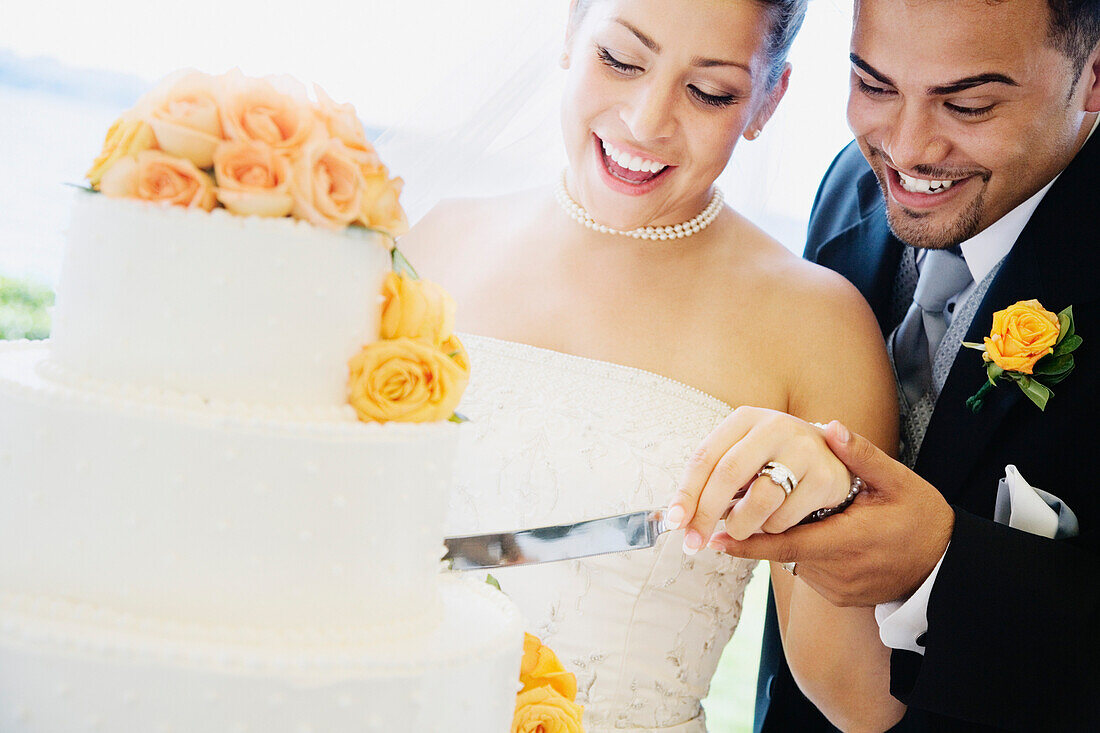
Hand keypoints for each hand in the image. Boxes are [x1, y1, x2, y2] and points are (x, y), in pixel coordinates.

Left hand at [668, 406, 852, 553]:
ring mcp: (804, 450)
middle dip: (706, 514)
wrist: (833, 461)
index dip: (686, 491)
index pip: (705, 456)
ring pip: (758, 500)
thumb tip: (680, 518)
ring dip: (741, 525)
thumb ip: (712, 480)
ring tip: (740, 527)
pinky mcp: (825, 477)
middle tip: (693, 542)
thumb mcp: (742, 458)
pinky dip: (770, 529)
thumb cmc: (773, 463)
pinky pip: (784, 517)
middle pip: (728, 474)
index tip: (675, 521)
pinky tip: (774, 520)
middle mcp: (775, 426)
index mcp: (745, 418)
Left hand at [707, 421, 954, 605]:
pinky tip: (809, 531)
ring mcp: (837, 590)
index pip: (785, 544)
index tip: (716, 536)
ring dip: (783, 541)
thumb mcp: (899, 482)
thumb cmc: (924, 519)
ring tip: (772, 513)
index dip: (748, 541)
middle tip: (728, 514)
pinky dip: (803, 554)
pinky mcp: (840, 598)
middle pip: (784, 552)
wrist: (948, 567)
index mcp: (847, 542)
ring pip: (795, 563)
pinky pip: (810, 574)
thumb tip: (830, 427)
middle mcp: (837, 572)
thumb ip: (861, 456)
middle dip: (757, 533)